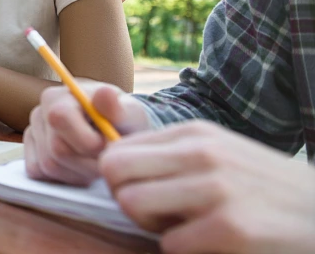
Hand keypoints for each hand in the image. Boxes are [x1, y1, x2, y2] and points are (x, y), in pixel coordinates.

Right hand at [24, 81, 153, 185]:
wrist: (113, 132)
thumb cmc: (121, 121)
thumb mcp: (129, 113)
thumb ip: (118, 108)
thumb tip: (105, 93)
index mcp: (58, 96)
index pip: (60, 118)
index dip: (85, 140)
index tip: (107, 146)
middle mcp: (39, 113)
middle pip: (57, 149)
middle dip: (87, 163)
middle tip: (107, 160)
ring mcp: (33, 135)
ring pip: (50, 165)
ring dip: (79, 173)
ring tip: (96, 163)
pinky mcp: (30, 155)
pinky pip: (41, 174)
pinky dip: (65, 178)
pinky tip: (81, 169)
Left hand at [99, 120, 314, 253]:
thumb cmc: (263, 188)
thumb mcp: (218, 153)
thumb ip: (170, 156)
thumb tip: (112, 168)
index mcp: (194, 133)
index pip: (116, 150)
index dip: (121, 179)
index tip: (144, 193)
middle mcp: (201, 153)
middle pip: (114, 172)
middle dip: (125, 199)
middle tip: (157, 215)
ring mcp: (215, 189)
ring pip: (132, 204)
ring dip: (150, 226)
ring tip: (182, 228)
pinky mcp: (230, 228)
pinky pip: (169, 244)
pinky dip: (183, 250)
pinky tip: (211, 244)